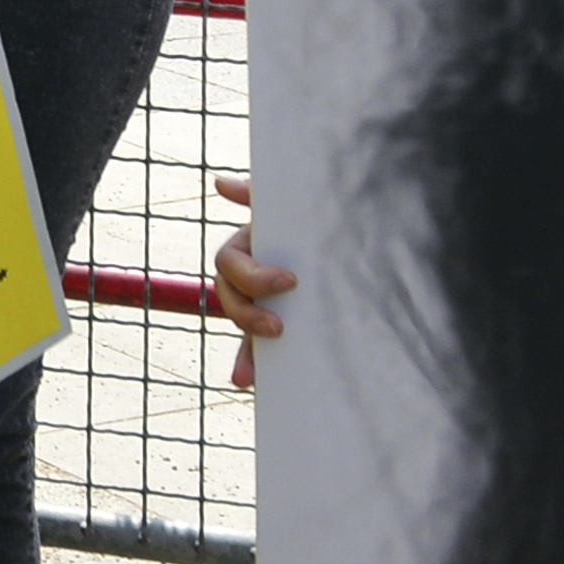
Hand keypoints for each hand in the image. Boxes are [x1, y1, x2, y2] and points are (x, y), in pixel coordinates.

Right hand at [209, 174, 293, 386]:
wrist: (342, 242)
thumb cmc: (309, 220)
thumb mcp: (287, 206)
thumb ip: (257, 193)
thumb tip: (220, 182)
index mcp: (246, 247)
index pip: (230, 263)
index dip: (253, 276)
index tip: (290, 283)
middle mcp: (247, 275)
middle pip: (229, 297)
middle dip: (249, 314)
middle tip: (280, 326)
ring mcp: (259, 302)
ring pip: (240, 324)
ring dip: (245, 345)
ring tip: (265, 360)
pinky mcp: (272, 326)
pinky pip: (254, 348)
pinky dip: (247, 364)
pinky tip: (245, 380)